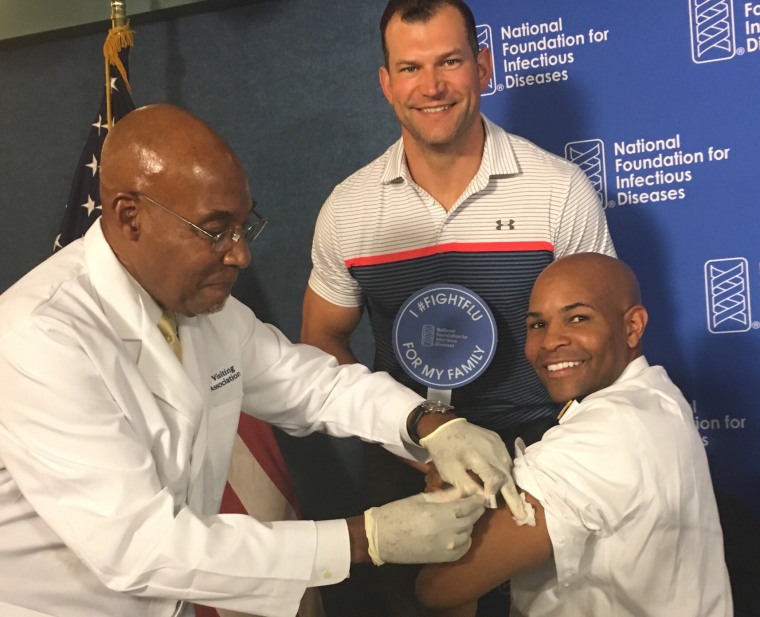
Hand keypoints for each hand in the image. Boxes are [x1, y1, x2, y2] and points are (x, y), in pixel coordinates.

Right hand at [364, 488, 485, 565]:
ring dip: (470, 524)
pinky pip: (463, 549)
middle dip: (476, 510)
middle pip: (471, 520)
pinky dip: (466, 540)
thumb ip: (444, 496)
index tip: (481, 495)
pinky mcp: (442, 558)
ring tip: (466, 516)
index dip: (477, 500)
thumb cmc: (398, 513)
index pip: (468, 506)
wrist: (381, 538)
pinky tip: (462, 534)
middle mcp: (447, 532)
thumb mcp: (420, 499)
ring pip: (469, 534)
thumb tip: (463, 490)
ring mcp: (446, 547)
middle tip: (478, 504)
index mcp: (440, 514)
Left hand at [420, 419, 528, 521]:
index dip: (493, 493)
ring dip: (510, 484)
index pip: (495, 479)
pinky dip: (506, 472)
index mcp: (478, 457)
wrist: (443, 427)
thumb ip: (469, 488)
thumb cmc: (444, 452)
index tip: (489, 503)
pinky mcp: (497, 439)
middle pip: (507, 475)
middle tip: (523, 515)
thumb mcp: (450, 473)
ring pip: (508, 468)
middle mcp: (492, 449)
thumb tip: (486, 501)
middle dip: (514, 497)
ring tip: (516, 503)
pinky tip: (506, 483)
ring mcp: (497, 443)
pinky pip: (506, 459)